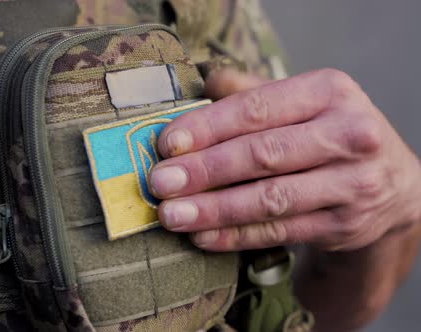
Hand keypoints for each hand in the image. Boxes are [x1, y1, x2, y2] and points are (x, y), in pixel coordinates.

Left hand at [150, 68, 420, 250]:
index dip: (207, 127)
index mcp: (330, 92)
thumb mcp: (301, 101)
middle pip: (262, 154)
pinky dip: (236, 236)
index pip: (257, 108)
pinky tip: (202, 236)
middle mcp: (349, 135)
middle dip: (204, 170)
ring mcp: (351, 184)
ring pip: (270, 199)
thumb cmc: (327, 133)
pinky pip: (279, 231)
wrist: (391, 183)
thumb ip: (252, 91)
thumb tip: (203, 83)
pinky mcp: (344, 225)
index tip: (166, 144)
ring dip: (214, 209)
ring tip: (171, 215)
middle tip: (159, 183)